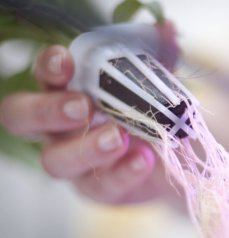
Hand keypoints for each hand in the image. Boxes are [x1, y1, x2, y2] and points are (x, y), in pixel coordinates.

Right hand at [0, 23, 179, 203]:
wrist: (176, 155)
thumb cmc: (152, 112)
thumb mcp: (157, 82)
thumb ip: (159, 57)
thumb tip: (169, 30)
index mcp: (68, 93)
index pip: (43, 78)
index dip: (48, 68)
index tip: (67, 61)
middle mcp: (60, 128)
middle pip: (24, 120)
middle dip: (48, 110)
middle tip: (82, 107)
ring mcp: (77, 163)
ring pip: (57, 161)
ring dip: (86, 147)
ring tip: (118, 137)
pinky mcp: (101, 189)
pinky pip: (103, 186)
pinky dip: (123, 171)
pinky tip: (144, 158)